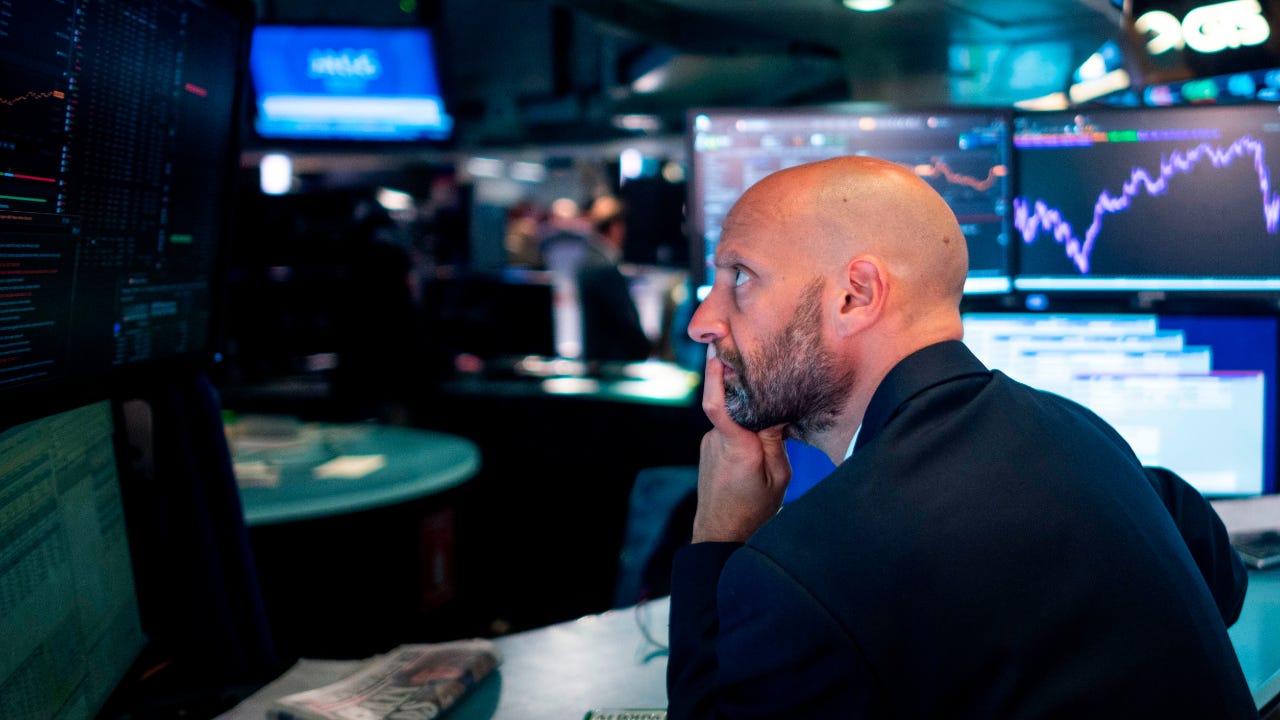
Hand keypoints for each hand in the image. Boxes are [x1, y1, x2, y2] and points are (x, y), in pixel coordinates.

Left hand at [691, 347, 791, 542]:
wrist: (721, 533)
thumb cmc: (753, 509)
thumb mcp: (778, 476)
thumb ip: (775, 440)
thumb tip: (776, 409)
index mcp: (736, 445)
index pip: (716, 405)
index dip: (714, 377)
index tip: (716, 354)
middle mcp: (716, 440)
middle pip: (730, 402)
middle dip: (746, 389)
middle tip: (767, 375)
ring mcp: (709, 444)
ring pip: (733, 417)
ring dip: (749, 415)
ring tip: (771, 418)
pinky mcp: (709, 449)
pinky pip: (728, 429)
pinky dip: (743, 428)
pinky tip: (758, 438)